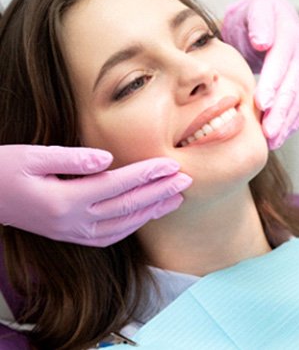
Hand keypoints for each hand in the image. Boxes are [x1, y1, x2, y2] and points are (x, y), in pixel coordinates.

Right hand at [0, 145, 191, 246]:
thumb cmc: (4, 170)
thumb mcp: (31, 156)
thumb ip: (72, 157)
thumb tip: (108, 159)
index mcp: (64, 200)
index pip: (118, 185)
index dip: (148, 174)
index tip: (172, 165)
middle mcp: (72, 222)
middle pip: (127, 206)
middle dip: (160, 192)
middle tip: (186, 180)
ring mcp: (73, 233)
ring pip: (123, 224)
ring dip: (153, 211)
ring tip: (177, 197)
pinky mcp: (72, 236)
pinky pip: (111, 236)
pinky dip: (134, 225)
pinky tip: (148, 214)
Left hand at [221, 0, 298, 148]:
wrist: (264, 20)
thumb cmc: (252, 17)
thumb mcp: (252, 9)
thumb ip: (258, 22)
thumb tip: (263, 42)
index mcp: (289, 32)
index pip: (282, 60)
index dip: (273, 82)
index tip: (262, 102)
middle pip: (294, 84)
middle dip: (282, 110)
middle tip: (268, 131)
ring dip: (287, 122)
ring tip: (272, 140)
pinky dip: (292, 123)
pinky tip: (280, 137)